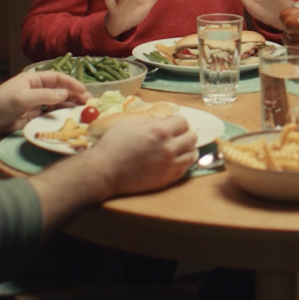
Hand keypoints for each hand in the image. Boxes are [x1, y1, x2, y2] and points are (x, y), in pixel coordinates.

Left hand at [0, 69, 88, 137]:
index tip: (83, 90)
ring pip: (57, 103)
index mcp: (33, 80)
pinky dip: (60, 115)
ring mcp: (35, 103)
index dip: (71, 83)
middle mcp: (36, 90)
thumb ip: (45, 95)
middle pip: (59, 90)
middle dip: (74, 95)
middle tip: (88, 103)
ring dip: (69, 105)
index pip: (56, 78)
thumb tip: (65, 93)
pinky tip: (69, 118)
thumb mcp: (23, 98)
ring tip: (83, 110)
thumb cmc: (0, 103)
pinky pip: (50, 114)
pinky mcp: (33, 116)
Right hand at [83, 115, 197, 196]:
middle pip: (192, 137)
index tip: (173, 125)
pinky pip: (185, 169)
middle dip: (186, 134)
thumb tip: (161, 121)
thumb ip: (149, 120)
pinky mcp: (167, 178)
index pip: (183, 121)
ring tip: (180, 148)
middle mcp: (169, 147)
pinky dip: (183, 162)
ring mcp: (170, 165)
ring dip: (188, 149)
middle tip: (178, 136)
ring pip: (192, 154)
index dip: (177, 122)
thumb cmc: (113, 144)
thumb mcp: (129, 123)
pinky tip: (176, 160)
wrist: (105, 170)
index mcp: (160, 131)